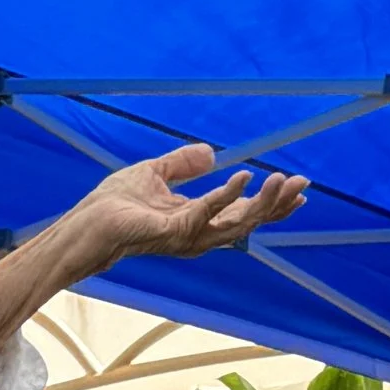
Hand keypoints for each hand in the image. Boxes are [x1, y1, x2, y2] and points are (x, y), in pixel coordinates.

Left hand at [54, 144, 306, 274]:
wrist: (86, 223)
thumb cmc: (114, 204)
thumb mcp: (154, 173)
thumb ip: (183, 164)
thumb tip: (211, 153)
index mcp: (197, 221)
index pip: (243, 214)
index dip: (270, 203)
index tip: (296, 188)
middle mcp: (197, 234)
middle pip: (249, 222)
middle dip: (277, 205)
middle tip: (302, 184)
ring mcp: (187, 236)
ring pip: (237, 224)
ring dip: (262, 203)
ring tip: (282, 181)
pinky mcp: (172, 231)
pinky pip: (207, 212)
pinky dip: (227, 195)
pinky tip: (245, 177)